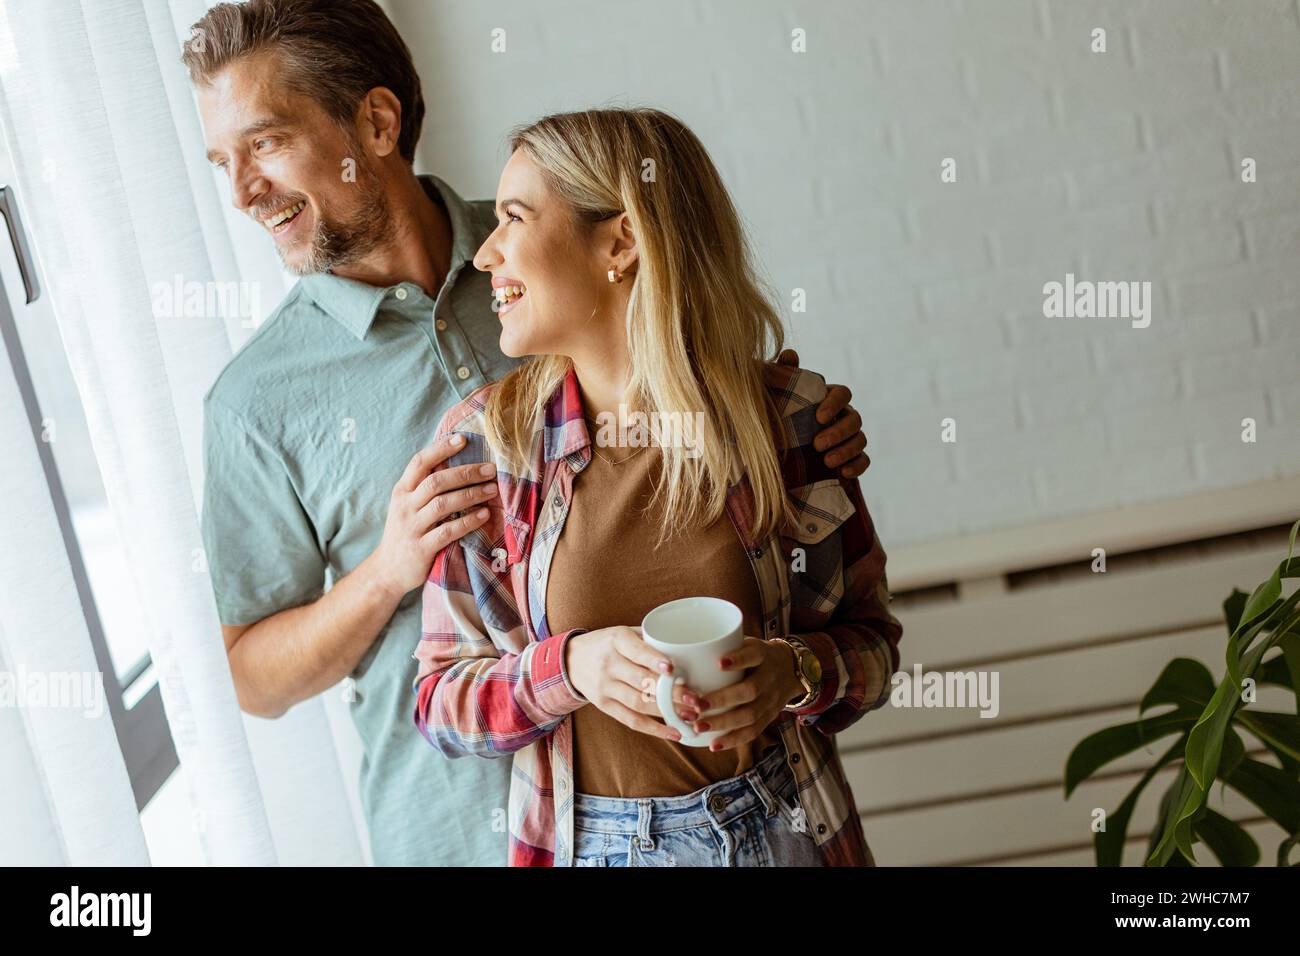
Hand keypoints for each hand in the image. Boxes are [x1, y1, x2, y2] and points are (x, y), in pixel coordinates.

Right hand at [370, 433, 499, 596]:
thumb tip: (454, 461)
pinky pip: (448, 531)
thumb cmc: (405, 532)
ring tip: (492, 490)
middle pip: (436, 481)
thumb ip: (424, 486)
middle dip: (466, 473)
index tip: (463, 439)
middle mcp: (405, 506)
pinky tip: (484, 515)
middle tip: (490, 470)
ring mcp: (412, 527)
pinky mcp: (421, 548)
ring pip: (443, 504)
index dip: (441, 448)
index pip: (420, 462)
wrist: (387, 571)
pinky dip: (468, 522)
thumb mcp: (407, 505)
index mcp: (402, 491)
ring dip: (471, 494)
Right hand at [565, 626, 707, 741]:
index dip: (654, 660)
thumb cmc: (608, 643)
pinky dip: (654, 729)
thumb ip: (650, 639)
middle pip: (642, 681)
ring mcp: (605, 687)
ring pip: (639, 703)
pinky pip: (631, 720)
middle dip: (670, 692)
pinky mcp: (604, 706)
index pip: (636, 651)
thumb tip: (689, 650)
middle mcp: (609, 664)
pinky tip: (674, 732)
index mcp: (617, 640)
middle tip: (696, 698)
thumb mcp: (623, 632)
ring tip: (691, 715)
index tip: (672, 668)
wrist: (571, 660)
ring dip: (667, 712)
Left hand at [687, 637, 802, 751]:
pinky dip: (733, 740)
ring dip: (724, 723)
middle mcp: (770, 678)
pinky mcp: (769, 717)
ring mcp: (771, 700)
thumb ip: (724, 647)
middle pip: (750, 691)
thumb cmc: (756, 655)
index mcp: (763, 655)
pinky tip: (714, 744)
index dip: (738, 660)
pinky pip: (753, 731)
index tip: (718, 663)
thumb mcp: (748, 643)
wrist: (791, 669)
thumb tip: (683, 651)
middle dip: (723, 699)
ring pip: (750, 715)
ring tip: (699, 727)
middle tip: (697, 705)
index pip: (753, 656)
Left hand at [776, 348, 869, 478]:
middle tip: (817, 444)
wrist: (778, 454)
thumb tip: (789, 354)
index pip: (843, 393)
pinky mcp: (850, 460)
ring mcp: (849, 439)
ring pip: (861, 440)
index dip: (835, 403)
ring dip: (846, 450)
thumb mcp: (777, 398)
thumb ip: (785, 376)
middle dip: (838, 431)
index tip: (818, 417)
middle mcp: (843, 417)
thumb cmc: (779, 419)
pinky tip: (842, 472)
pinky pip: (864, 461)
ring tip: (826, 461)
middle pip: (855, 419)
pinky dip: (856, 466)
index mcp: (827, 399)